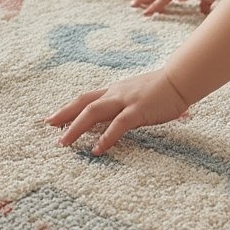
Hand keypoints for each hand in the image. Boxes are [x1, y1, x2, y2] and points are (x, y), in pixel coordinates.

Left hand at [45, 68, 188, 153]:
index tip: (54, 118)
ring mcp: (125, 101)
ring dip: (76, 127)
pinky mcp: (138, 111)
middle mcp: (115, 94)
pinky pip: (117, 125)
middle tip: (49, 127)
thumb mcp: (138, 95)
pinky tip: (96, 149)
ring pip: (93, 112)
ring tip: (64, 142)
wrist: (180, 80)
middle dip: (64, 115)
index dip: (68, 108)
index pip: (86, 98)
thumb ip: (126, 105)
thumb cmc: (163, 90)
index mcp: (115, 91)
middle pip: (83, 103)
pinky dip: (105, 137)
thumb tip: (118, 118)